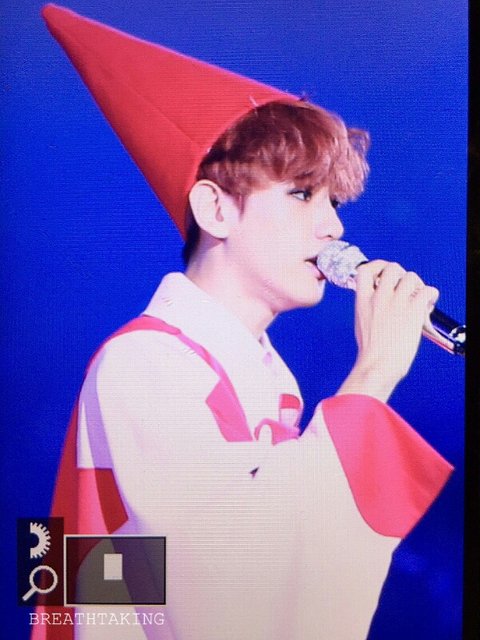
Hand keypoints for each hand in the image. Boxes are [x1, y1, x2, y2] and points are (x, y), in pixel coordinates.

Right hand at [337, 260, 438, 401]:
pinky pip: (427, 290)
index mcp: (363, 300)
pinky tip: (428, 305)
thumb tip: (379, 302)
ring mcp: (396, 302)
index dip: (377, 266)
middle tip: (405, 286)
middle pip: (392, 268)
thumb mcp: (361, 323)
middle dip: (401, 274)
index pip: (366, 270)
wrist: (378, 365)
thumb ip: (368, 307)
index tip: (383, 271)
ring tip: (418, 298)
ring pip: (411, 277)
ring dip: (417, 285)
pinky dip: (431, 295)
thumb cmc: (371, 352)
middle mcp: (379, 297)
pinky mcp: (413, 310)